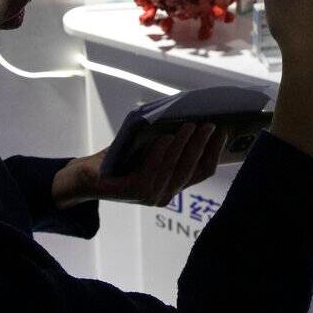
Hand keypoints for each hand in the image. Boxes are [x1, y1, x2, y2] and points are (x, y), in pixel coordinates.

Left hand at [52, 122, 228, 208]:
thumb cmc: (121, 158)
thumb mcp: (149, 149)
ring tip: (191, 124)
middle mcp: (166, 194)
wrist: (87, 176)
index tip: (225, 130)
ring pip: (175, 167)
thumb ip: (170, 142)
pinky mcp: (135, 192)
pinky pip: (153, 169)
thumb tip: (193, 116)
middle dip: (204, 144)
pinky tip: (165, 136)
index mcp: (174, 185)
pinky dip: (161, 152)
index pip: (203, 170)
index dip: (216, 151)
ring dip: (185, 145)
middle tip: (211, 122)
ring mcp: (151, 195)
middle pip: (193, 168)